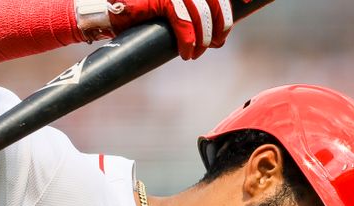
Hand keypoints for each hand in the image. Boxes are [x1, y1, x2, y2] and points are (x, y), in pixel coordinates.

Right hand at [108, 0, 235, 59]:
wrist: (107, 9)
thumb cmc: (139, 10)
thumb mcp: (171, 6)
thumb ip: (193, 8)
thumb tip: (225, 24)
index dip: (232, 2)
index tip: (246, 7)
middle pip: (215, 0)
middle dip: (220, 25)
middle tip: (214, 44)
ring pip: (201, 13)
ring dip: (203, 39)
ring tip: (195, 53)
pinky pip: (182, 21)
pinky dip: (188, 40)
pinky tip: (186, 52)